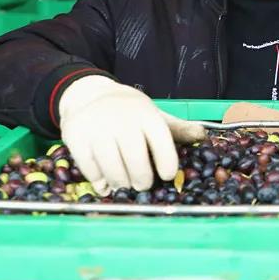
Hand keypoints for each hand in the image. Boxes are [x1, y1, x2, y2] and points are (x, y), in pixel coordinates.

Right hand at [58, 76, 204, 193]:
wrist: (89, 94)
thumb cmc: (129, 111)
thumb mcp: (153, 114)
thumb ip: (177, 128)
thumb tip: (202, 136)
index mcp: (146, 114)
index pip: (162, 143)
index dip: (167, 163)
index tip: (167, 175)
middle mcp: (122, 120)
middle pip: (136, 162)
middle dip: (142, 180)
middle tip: (142, 185)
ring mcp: (97, 128)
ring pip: (113, 169)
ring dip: (121, 184)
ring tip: (124, 185)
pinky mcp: (76, 137)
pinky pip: (90, 169)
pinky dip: (99, 181)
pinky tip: (105, 184)